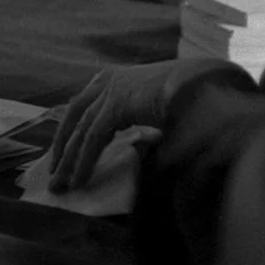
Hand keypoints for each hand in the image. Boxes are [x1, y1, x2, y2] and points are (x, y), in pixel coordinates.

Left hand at [44, 58, 226, 191]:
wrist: (209, 85)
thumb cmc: (194, 97)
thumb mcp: (158, 109)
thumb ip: (142, 123)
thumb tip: (141, 148)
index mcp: (118, 78)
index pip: (84, 108)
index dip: (73, 135)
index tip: (64, 157)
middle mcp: (109, 80)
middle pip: (75, 117)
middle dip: (64, 149)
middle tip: (55, 176)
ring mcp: (111, 89)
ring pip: (81, 131)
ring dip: (70, 161)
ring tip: (62, 186)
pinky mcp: (116, 104)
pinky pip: (93, 138)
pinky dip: (85, 160)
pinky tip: (80, 180)